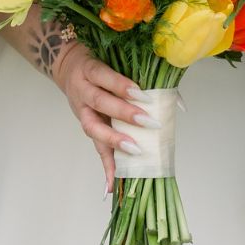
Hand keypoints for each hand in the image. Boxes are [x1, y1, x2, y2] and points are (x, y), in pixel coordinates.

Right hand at [51, 45, 146, 192]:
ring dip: (114, 141)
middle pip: (101, 102)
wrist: (68, 66)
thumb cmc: (99, 62)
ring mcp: (82, 111)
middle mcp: (82, 91)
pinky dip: (105, 167)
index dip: (122, 86)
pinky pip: (96, 148)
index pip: (105, 77)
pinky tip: (111, 185)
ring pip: (93, 128)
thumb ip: (143, 75)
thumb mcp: (115, 59)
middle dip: (124, 113)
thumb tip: (177, 101)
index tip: (142, 94)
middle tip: (147, 121)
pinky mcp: (86, 127)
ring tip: (134, 151)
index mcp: (90, 70)